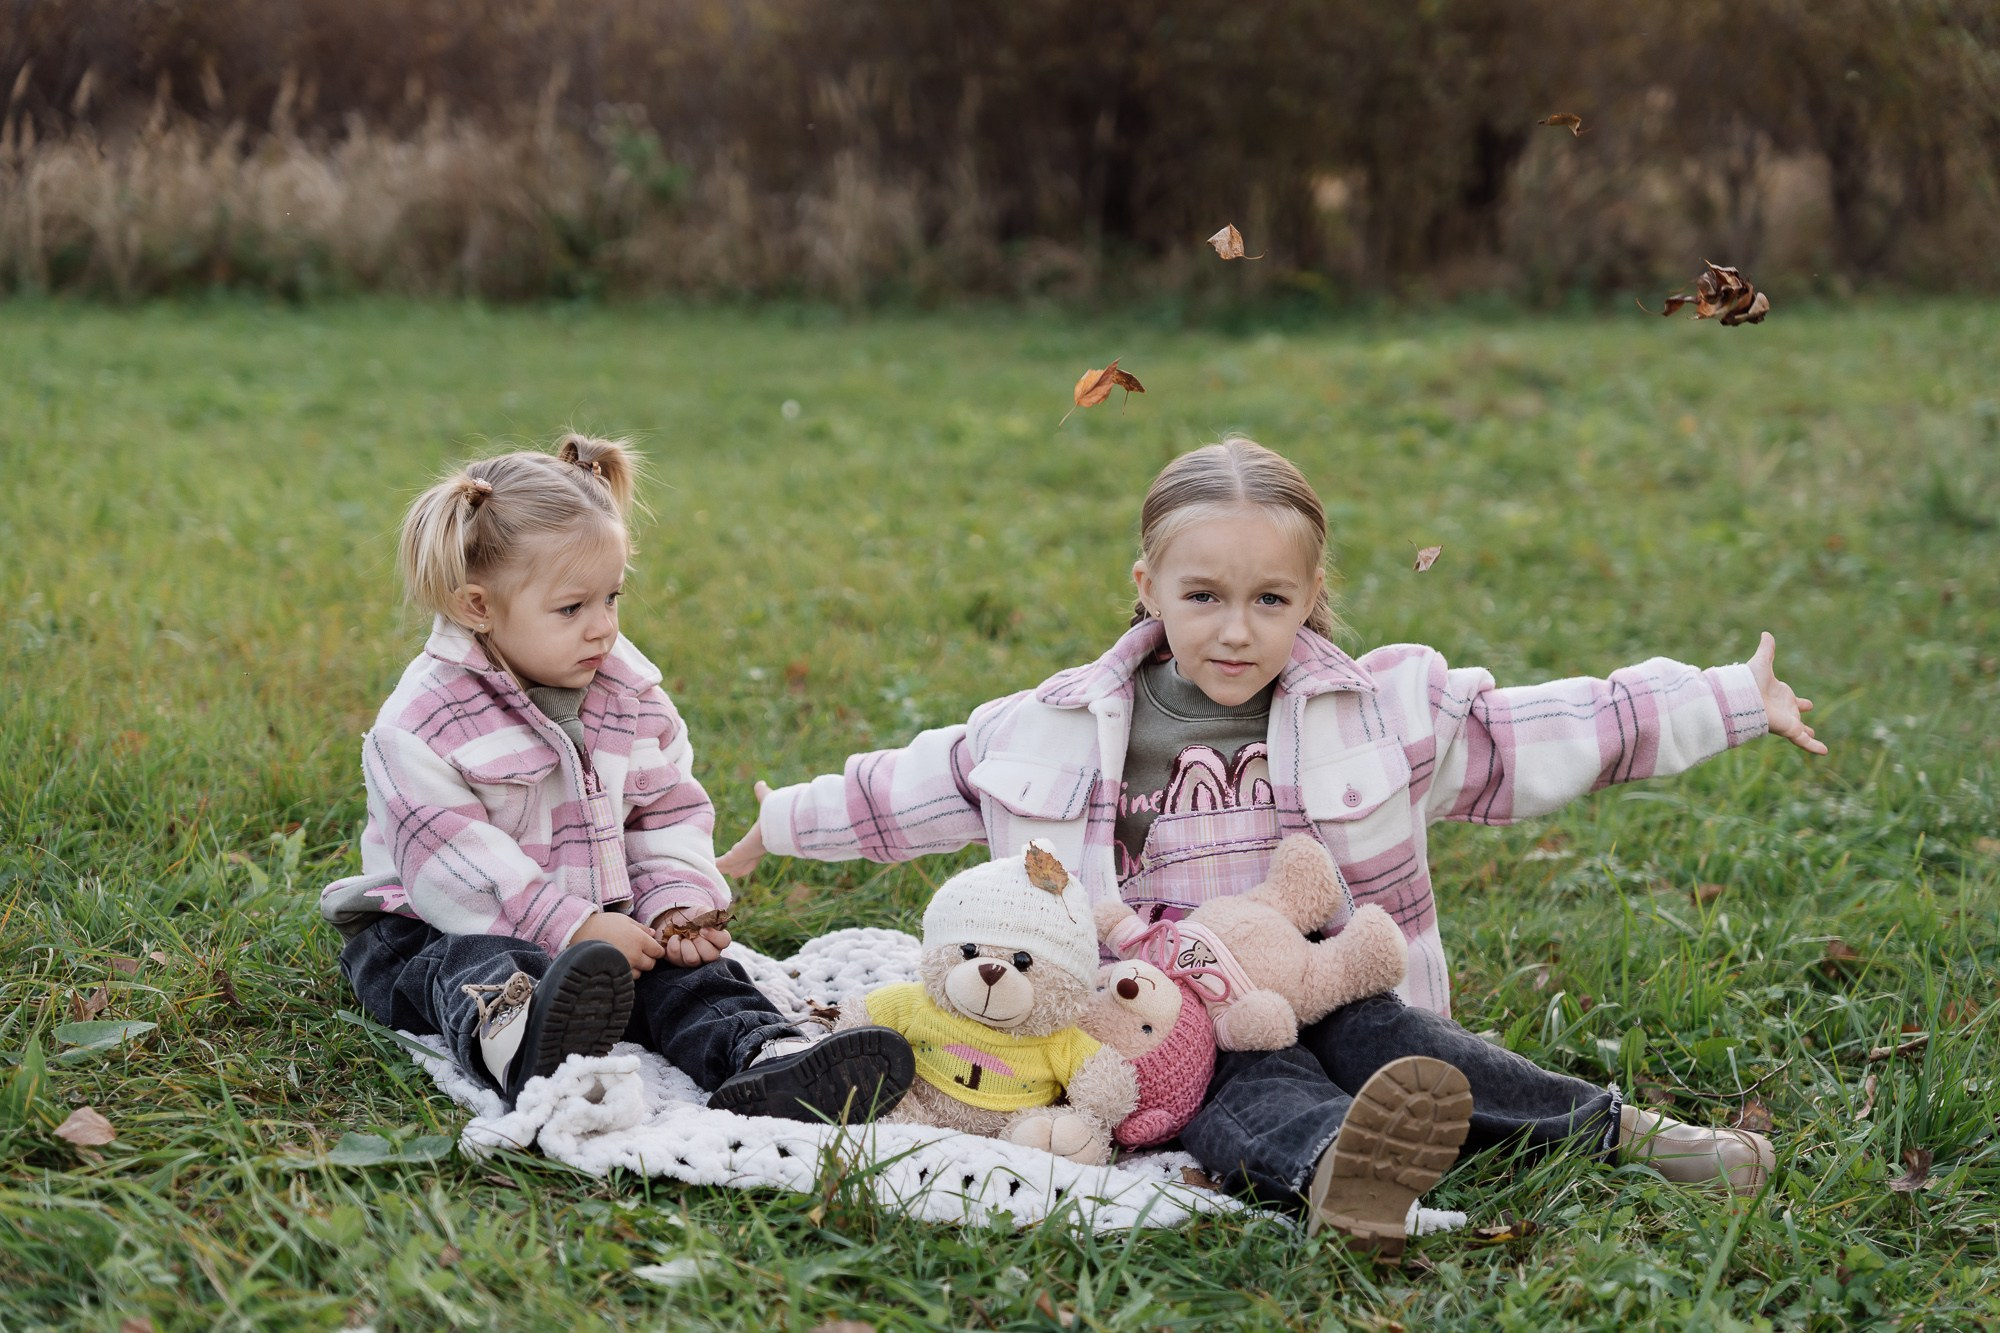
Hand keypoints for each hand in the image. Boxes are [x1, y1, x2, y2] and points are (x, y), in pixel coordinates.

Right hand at [570, 910, 665, 976]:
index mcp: (640, 939)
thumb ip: (641, 927)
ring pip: (640, 974)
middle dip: (647, 960)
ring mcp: (625, 966)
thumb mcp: (623, 920)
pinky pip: (626, 979)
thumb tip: (653, 933)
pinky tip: (618, 965)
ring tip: (625, 959)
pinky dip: (625, 974)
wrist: (579, 934)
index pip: (658, 951)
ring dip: (636, 968)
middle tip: (637, 953)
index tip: (650, 948)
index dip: (655, 950)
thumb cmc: (602, 924)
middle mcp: (635, 954)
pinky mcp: (614, 974)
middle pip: (651, 964)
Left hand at [651, 907, 732, 967]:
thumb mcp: (701, 912)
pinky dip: (674, 945)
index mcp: (718, 939)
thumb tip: (710, 924)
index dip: (714, 936)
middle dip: (699, 942)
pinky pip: (677, 958)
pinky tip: (674, 939)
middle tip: (692, 933)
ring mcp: (695, 960)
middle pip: (711, 955)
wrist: (674, 920)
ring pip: (693, 960)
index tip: (702, 929)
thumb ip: (708, 915)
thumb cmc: (692, 917)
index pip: (724, 941)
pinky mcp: (680, 962)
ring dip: (685, 945)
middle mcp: (709, 952)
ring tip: (682, 935)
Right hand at [716, 780, 772, 878]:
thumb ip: (762, 794)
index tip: (740, 853)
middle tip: (732, 873)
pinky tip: (712, 866)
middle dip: (739, 867)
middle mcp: (758, 848)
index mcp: (766, 838)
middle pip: (746, 861)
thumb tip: (760, 783)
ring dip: (727, 867)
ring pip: (735, 863)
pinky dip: (719, 864)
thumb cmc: (779, 812)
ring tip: (718, 871)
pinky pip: (727, 860)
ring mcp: (749, 852)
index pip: (754, 848)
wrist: (782, 821)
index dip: (748, 853)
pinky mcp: (741, 853)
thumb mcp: (767, 801)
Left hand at [1749, 631, 1827, 755]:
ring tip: (1817, 744)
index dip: (1799, 701)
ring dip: (1808, 737)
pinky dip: (1814, 746)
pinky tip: (1825, 752)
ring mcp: (1786, 721)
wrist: (1741, 697)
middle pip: (1795, 717)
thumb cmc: (1749, 681)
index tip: (1808, 704)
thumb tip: (1766, 633)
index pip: (1792, 699)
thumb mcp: (1762, 662)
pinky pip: (1803, 741)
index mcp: (1780, 695)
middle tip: (1809, 728)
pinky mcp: (1788, 729)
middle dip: (1801, 722)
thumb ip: (1767, 649)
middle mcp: (1783, 709)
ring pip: (1801, 732)